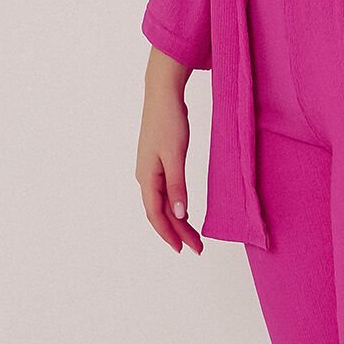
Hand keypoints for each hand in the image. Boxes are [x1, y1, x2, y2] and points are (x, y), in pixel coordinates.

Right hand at [136, 79, 203, 253]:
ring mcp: (150, 169)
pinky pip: (165, 191)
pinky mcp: (158, 161)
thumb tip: (179, 214)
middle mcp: (145, 177)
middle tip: (197, 247)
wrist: (162, 94)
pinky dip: (175, 204)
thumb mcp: (175, 155)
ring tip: (193, 235)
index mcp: (147, 177)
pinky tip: (184, 210)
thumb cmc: (168, 121)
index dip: (170, 234)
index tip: (184, 249)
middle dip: (177, 231)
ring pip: (163, 203)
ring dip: (177, 220)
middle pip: (160, 212)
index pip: (156, 214)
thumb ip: (177, 186)